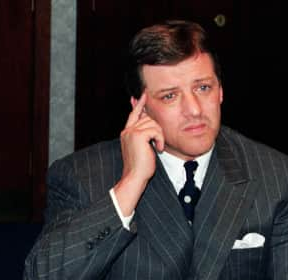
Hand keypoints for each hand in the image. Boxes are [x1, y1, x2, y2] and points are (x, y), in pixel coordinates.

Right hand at [113, 92, 164, 214]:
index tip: (143, 94)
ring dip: (160, 135)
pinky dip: (160, 139)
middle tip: (159, 143)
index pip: (134, 114)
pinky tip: (159, 149)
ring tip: (158, 147)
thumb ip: (144, 136)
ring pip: (153, 123)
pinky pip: (155, 130)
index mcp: (126, 133)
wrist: (135, 177)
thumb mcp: (142, 148)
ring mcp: (131, 132)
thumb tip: (151, 126)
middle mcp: (127, 130)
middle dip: (157, 128)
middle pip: (148, 117)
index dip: (140, 104)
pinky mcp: (138, 135)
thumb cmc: (141, 167)